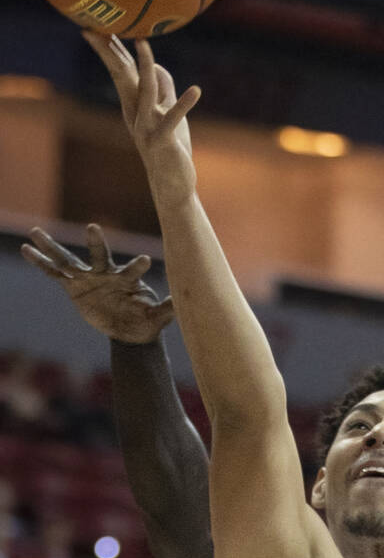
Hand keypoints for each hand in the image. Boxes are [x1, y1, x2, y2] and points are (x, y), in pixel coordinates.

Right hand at [21, 223, 173, 343]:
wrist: (130, 329)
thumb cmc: (146, 321)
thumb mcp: (158, 318)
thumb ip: (168, 309)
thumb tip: (183, 303)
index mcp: (128, 280)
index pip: (132, 271)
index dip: (138, 266)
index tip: (146, 260)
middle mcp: (107, 274)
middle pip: (100, 255)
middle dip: (96, 243)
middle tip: (93, 228)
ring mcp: (89, 278)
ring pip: (69, 260)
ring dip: (52, 246)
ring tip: (34, 231)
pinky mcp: (74, 287)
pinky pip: (55, 274)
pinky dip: (41, 263)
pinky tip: (27, 249)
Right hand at [83, 32, 200, 198]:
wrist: (172, 184)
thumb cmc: (170, 147)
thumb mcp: (167, 114)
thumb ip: (163, 91)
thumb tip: (157, 66)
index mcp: (133, 106)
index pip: (119, 72)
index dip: (109, 50)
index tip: (94, 26)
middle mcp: (135, 114)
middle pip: (120, 76)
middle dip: (110, 52)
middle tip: (97, 28)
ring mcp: (146, 127)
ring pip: (144, 90)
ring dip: (145, 66)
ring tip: (144, 43)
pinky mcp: (163, 140)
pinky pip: (173, 118)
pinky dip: (184, 104)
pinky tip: (196, 90)